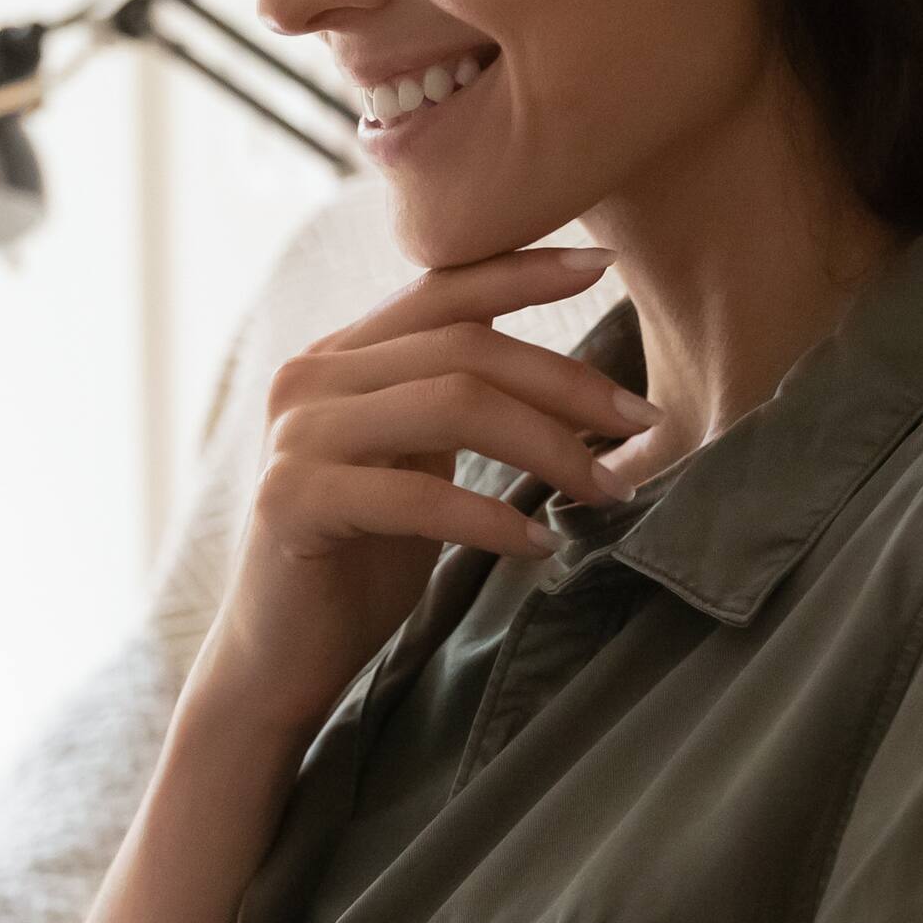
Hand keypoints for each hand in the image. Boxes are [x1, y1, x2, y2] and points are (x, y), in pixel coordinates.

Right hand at [191, 244, 649, 737]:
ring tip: (608, 489)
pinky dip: (493, 519)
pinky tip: (538, 546)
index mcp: (338, 355)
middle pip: (463, 346)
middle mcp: (308, 377)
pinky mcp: (292, 501)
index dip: (523, 270)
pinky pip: (419, 496)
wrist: (279, 658)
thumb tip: (565, 380)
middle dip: (566, 382)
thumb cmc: (360, 562)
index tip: (605, 264)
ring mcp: (297, 436)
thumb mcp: (412, 461)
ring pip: (452, 404)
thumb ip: (450, 403)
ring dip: (548, 445)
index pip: (440, 288)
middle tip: (643, 423)